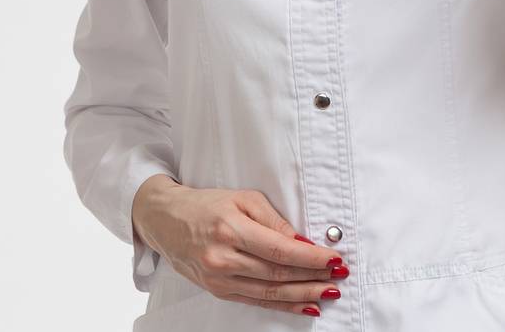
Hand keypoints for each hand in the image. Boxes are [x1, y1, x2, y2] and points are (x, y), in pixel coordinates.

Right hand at [132, 177, 349, 316]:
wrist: (166, 220)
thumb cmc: (206, 205)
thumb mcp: (242, 198)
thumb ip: (273, 220)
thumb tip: (301, 241)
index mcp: (230, 230)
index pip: (279, 250)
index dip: (310, 258)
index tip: (333, 259)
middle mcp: (223, 259)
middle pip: (277, 274)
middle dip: (313, 277)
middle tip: (338, 275)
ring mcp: (220, 279)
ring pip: (270, 293)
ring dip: (304, 294)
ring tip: (329, 292)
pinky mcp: (218, 291)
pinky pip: (257, 301)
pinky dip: (284, 306)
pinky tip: (305, 305)